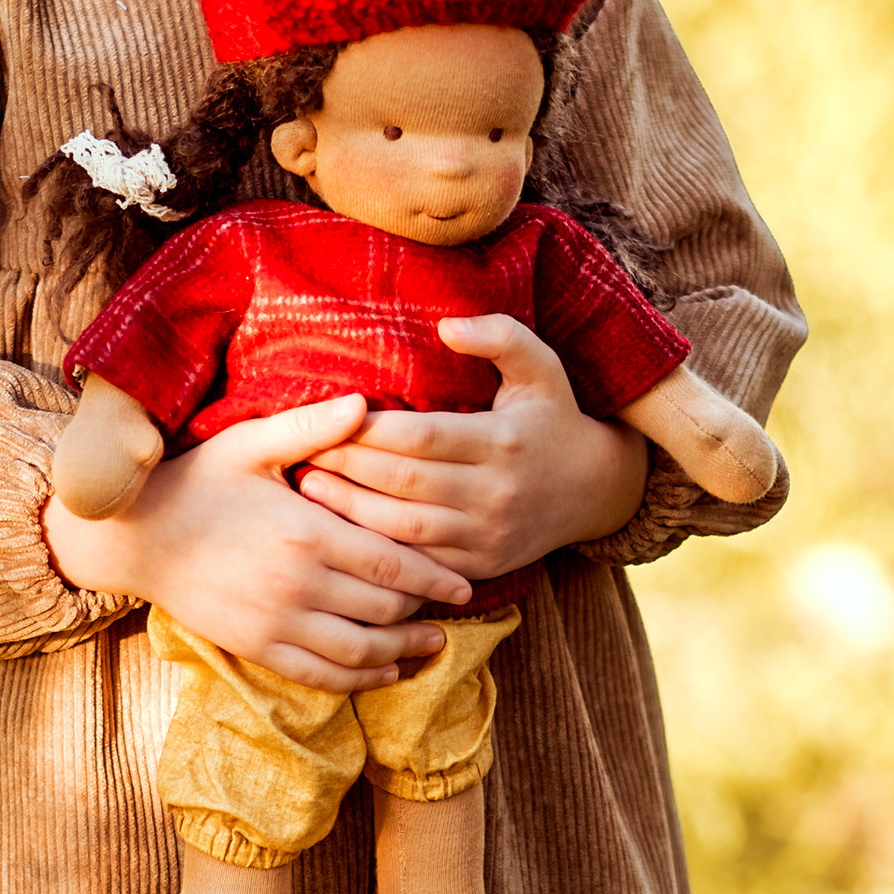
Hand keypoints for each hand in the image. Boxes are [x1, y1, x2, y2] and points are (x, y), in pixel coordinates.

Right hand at [43, 395, 471, 691]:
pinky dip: (360, 678)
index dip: (434, 576)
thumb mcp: (249, 443)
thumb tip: (367, 403)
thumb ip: (312, 427)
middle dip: (424, 610)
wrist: (135, 536)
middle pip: (384, 609)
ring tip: (431, 644)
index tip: (464, 582)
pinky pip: (320, 675)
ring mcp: (276, 622)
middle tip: (454, 604)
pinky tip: (383, 671)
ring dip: (402, 652)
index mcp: (305, 531)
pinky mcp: (256, 647)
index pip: (391, 562)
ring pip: (359, 651)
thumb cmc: (197, 482)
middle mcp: (297, 584)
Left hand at [296, 316, 648, 577]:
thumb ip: (498, 336)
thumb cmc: (551, 416)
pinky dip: (376, 549)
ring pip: (404, 529)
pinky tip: (340, 530)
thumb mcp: (540, 365)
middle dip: (346, 466)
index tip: (327, 416)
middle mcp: (495, 493)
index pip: (420, 437)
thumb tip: (445, 326)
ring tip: (307, 488)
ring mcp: (487, 535)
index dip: (367, 429)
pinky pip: (418, 564)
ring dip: (350, 509)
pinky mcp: (479, 567)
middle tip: (300, 450)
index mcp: (504, 442)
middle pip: (403, 483)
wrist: (593, 491)